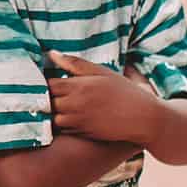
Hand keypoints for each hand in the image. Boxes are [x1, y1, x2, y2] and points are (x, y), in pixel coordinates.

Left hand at [46, 50, 160, 145]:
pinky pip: (62, 129)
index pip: (47, 84)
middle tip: (44, 93)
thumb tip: (51, 54)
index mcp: (79, 86)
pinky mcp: (83, 133)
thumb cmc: (124, 91)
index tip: (44, 80)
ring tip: (54, 105)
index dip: (42, 82)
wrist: (144, 118)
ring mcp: (78, 121)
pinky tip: (65, 116)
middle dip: (44, 97)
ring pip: (51, 117)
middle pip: (46, 101)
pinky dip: (59, 123)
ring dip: (50, 112)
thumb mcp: (101, 72)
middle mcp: (75, 104)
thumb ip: (75, 64)